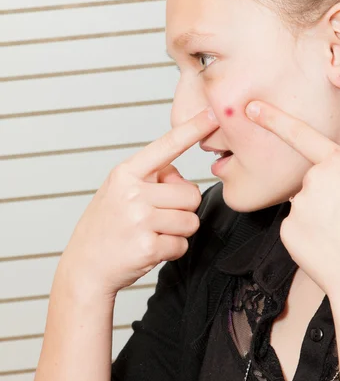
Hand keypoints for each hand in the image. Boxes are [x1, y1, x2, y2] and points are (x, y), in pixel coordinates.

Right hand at [58, 107, 218, 298]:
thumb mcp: (119, 190)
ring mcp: (140, 220)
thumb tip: (182, 178)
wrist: (85, 267)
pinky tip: (150, 248)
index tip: (213, 114)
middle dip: (183, 208)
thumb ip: (150, 177)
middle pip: (191, 194)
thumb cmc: (106, 225)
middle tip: (158, 217)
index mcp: (125, 173)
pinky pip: (182, 245)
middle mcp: (132, 193)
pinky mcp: (148, 247)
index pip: (166, 146)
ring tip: (151, 232)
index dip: (192, 129)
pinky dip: (172, 250)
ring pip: (191, 221)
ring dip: (178, 231)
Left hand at [245, 101, 339, 301]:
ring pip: (301, 206)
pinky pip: (295, 228)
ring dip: (316, 218)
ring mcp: (298, 205)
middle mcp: (314, 180)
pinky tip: (327, 247)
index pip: (300, 134)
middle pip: (307, 182)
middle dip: (322, 197)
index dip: (274, 119)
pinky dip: (307, 236)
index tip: (252, 108)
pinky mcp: (287, 229)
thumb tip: (331, 169)